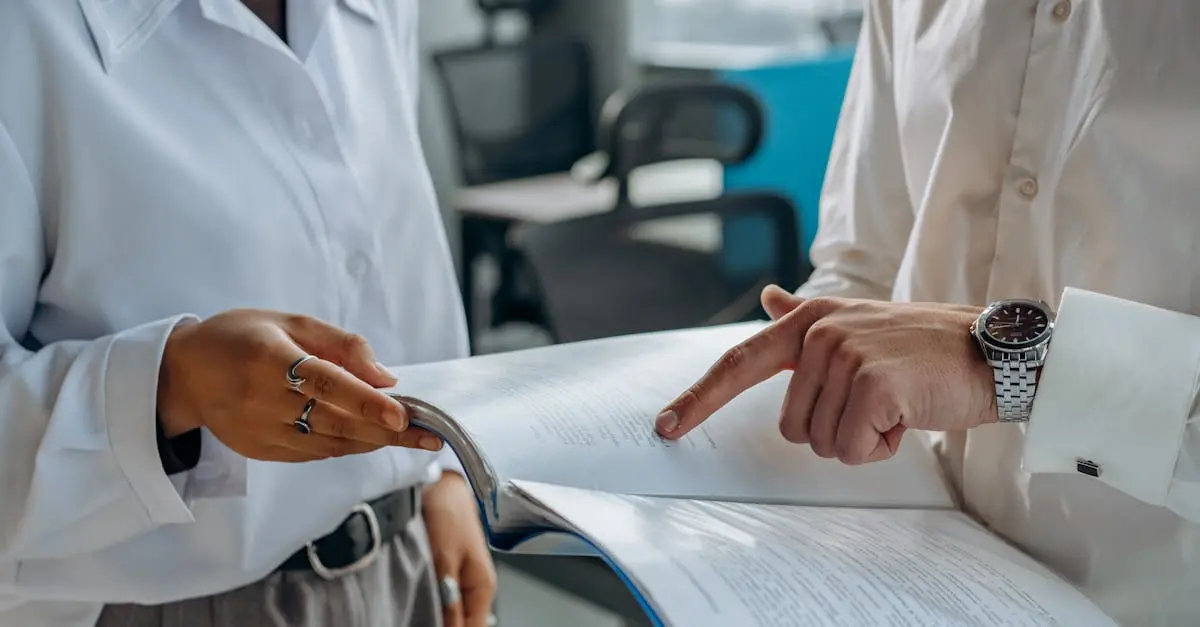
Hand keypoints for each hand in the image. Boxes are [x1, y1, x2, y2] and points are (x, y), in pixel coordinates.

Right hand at [158, 309, 443, 461]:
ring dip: (372, 441)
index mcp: (268, 359)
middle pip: (334, 421)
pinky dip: (346, 446)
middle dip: (386, 430)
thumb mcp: (289, 322)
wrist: (183, 373)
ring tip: (409, 436)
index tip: (402, 413)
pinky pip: (313, 453)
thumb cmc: (241, 337)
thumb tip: (385, 377)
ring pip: (328, 443)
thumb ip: (340, 345)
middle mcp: (261, 400)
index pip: (326, 384)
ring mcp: (258, 430)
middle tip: (428, 434)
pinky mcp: (259, 450)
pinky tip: (370, 438)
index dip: (366, 401)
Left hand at [423, 472, 496, 626]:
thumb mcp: (446, 559)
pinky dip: (430, 601)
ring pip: (451, 610)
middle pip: (463, 622)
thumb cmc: (447, 512)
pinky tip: (413, 600)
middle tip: (414, 620)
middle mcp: (476, 585)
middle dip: (443, 624)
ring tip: (412, 613)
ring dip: (435, 614)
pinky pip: (442, 596)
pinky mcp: (447, 569)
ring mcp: (461, 577)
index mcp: (484, 586)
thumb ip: (450, 600)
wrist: (439, 482)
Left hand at [655, 286, 995, 464]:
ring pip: (820, 442)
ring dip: (861, 438)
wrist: (993, 351)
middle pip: (791, 426)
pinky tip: (908, 415)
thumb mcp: (859, 322)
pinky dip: (882, 447)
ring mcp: (846, 356)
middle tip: (878, 403)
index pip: (739, 362)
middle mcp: (820, 333)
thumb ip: (806, 315)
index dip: (700, 397)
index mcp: (810, 321)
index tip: (667, 425)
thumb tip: (770, 297)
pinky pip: (851, 449)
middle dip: (834, 429)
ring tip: (896, 405)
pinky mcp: (873, 384)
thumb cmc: (925, 348)